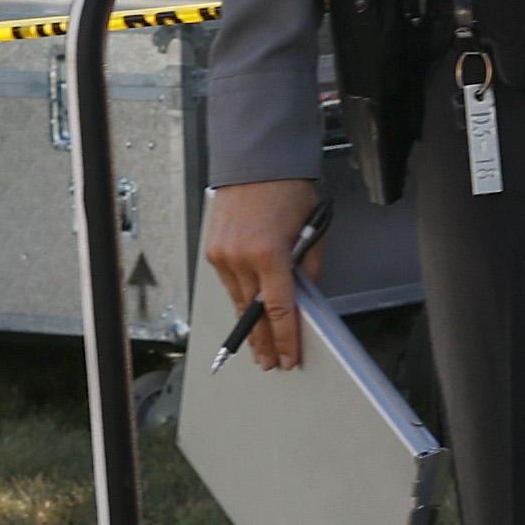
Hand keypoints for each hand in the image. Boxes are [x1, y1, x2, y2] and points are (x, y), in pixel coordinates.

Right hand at [200, 177, 322, 366]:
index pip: (279, 309)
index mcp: (269, 253)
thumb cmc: (287, 189)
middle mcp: (240, 257)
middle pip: (254, 313)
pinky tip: (247, 312)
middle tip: (271, 362)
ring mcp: (222, 254)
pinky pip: (228, 283)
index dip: (286, 338)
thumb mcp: (312, 229)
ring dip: (249, 324)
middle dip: (264, 342)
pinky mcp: (212, 250)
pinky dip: (240, 297)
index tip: (290, 357)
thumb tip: (305, 297)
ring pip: (238, 301)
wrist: (256, 161)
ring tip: (258, 346)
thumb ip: (308, 268)